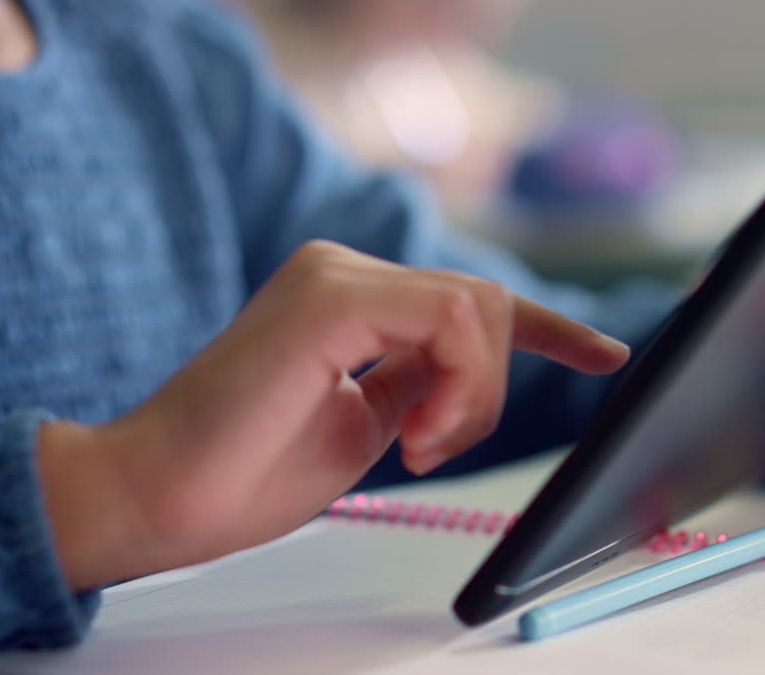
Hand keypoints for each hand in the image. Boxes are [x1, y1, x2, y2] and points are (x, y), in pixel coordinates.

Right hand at [37, 240, 629, 588]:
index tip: (605, 354)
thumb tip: (472, 372)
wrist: (159, 495)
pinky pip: (451, 317)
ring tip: (417, 445)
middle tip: (433, 446)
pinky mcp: (331, 296)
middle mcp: (345, 270)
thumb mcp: (369, 422)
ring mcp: (336, 274)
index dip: (550, 327)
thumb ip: (419, 383)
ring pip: (477, 307)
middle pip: (485, 304)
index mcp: (353, 299)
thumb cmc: (248, 471)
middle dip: (490, 389)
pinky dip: (458, 384)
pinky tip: (415, 432)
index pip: (471, 301)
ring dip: (473, 393)